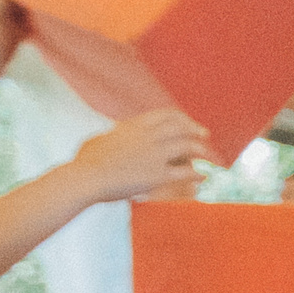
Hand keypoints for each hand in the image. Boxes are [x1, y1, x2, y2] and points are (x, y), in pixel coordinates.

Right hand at [71, 110, 210, 201]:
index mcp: (134, 125)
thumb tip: (114, 132)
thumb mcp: (99, 138)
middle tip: (204, 135)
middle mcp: (148, 136)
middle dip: (194, 129)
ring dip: (200, 150)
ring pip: (187, 146)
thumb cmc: (86, 161)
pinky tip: (203, 176)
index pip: (165, 115)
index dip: (180, 118)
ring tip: (207, 155)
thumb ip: (113, 134)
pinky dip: (197, 173)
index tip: (187, 122)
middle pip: (181, 128)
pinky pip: (185, 172)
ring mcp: (155, 155)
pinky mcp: (158, 175)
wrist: (87, 177)